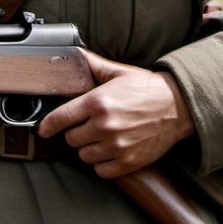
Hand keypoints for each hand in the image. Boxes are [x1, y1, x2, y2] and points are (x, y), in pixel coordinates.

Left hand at [36, 50, 193, 178]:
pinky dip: (102, 164)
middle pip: (71, 139)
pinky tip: (109, 151)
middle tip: (87, 126)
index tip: (44, 129)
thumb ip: (92, 64)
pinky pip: (101, 170)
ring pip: (84, 156)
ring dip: (88, 149)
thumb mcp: (118, 72)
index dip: (48, 125)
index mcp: (98, 102)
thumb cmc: (148, 89)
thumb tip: (74, 53)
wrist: (179, 107)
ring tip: (100, 138)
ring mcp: (116, 146)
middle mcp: (104, 126)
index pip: (60, 119)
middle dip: (75, 132)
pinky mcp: (128, 162)